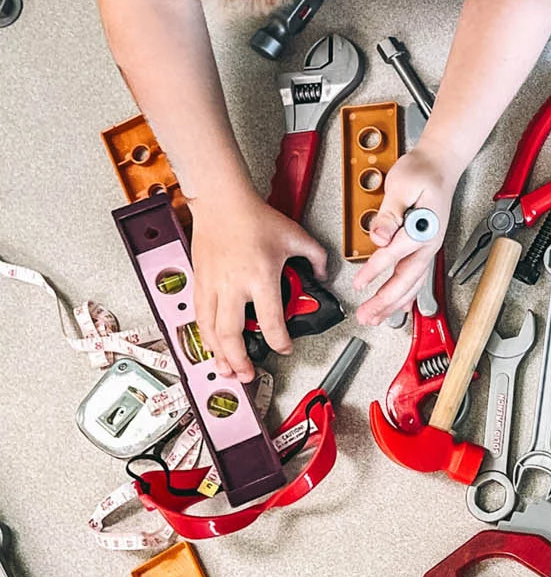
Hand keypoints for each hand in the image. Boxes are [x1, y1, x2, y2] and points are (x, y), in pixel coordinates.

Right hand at [190, 190, 327, 381]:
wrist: (222, 202)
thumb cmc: (255, 217)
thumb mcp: (296, 237)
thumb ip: (316, 258)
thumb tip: (324, 275)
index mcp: (260, 277)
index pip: (271, 320)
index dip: (279, 341)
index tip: (285, 348)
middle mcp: (233, 285)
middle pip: (232, 334)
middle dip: (240, 360)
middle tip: (248, 374)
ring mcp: (212, 284)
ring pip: (210, 329)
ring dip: (218, 354)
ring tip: (226, 370)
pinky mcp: (199, 280)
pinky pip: (199, 315)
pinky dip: (205, 335)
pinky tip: (211, 345)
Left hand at [353, 148, 454, 325]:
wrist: (441, 166)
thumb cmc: (423, 171)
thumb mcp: (402, 185)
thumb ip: (389, 213)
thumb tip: (380, 236)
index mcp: (423, 227)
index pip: (396, 253)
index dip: (375, 270)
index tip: (359, 283)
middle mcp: (429, 242)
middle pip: (407, 278)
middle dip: (386, 301)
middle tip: (367, 315)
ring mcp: (428, 247)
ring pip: (412, 283)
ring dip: (394, 304)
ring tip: (376, 317)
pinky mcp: (424, 248)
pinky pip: (416, 278)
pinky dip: (406, 296)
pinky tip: (398, 308)